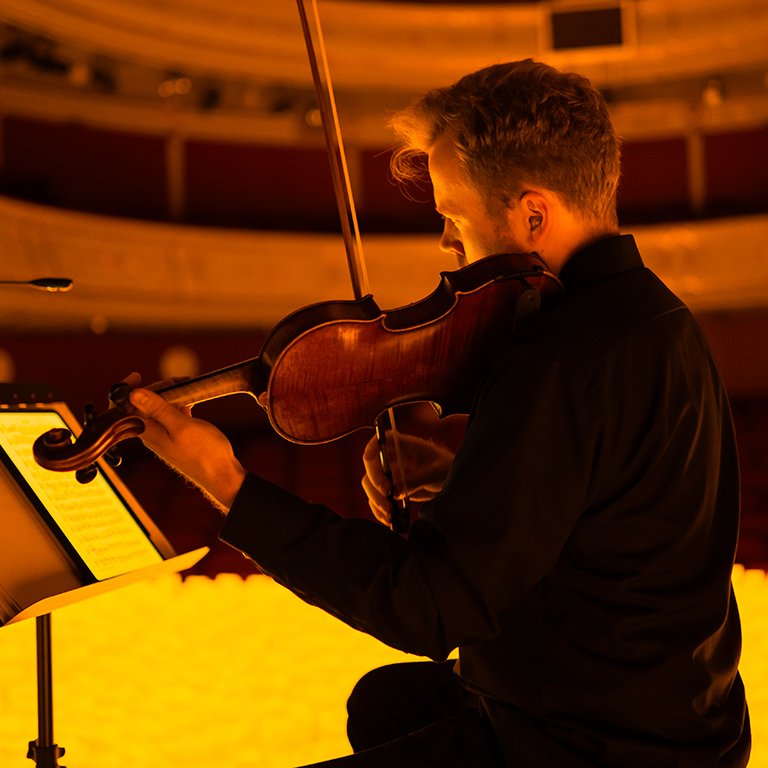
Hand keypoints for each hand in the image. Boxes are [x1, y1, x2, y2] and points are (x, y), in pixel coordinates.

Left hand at [126, 377, 246, 511]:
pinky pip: (170, 414)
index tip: (137, 376)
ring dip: (170, 394)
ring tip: (187, 388)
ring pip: (158, 407)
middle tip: (177, 382)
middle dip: (157, 388)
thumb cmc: (204, 453)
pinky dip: (178, 403)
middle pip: (142, 403)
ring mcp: (163, 434)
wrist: (221, 474)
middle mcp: (151, 432)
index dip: (124, 391)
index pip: (122, 409)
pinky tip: (190, 402)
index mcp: (147, 431)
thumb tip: (133, 394)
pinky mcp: (175, 434)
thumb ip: (158, 409)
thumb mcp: (182, 426)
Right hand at [361, 432, 454, 526]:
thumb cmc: (446, 468)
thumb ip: (415, 480)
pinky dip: (379, 509)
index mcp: (404, 445)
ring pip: (370, 484)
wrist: (451, 481)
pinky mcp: (391, 488)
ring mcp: (390, 473)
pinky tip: (389, 519)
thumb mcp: (435, 471)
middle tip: (388, 500)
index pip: (380, 441)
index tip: (374, 469)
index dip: (371, 452)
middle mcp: (392, 457)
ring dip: (376, 500)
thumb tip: (394, 492)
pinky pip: (377, 498)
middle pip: (371, 467)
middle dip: (375, 485)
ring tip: (390, 514)